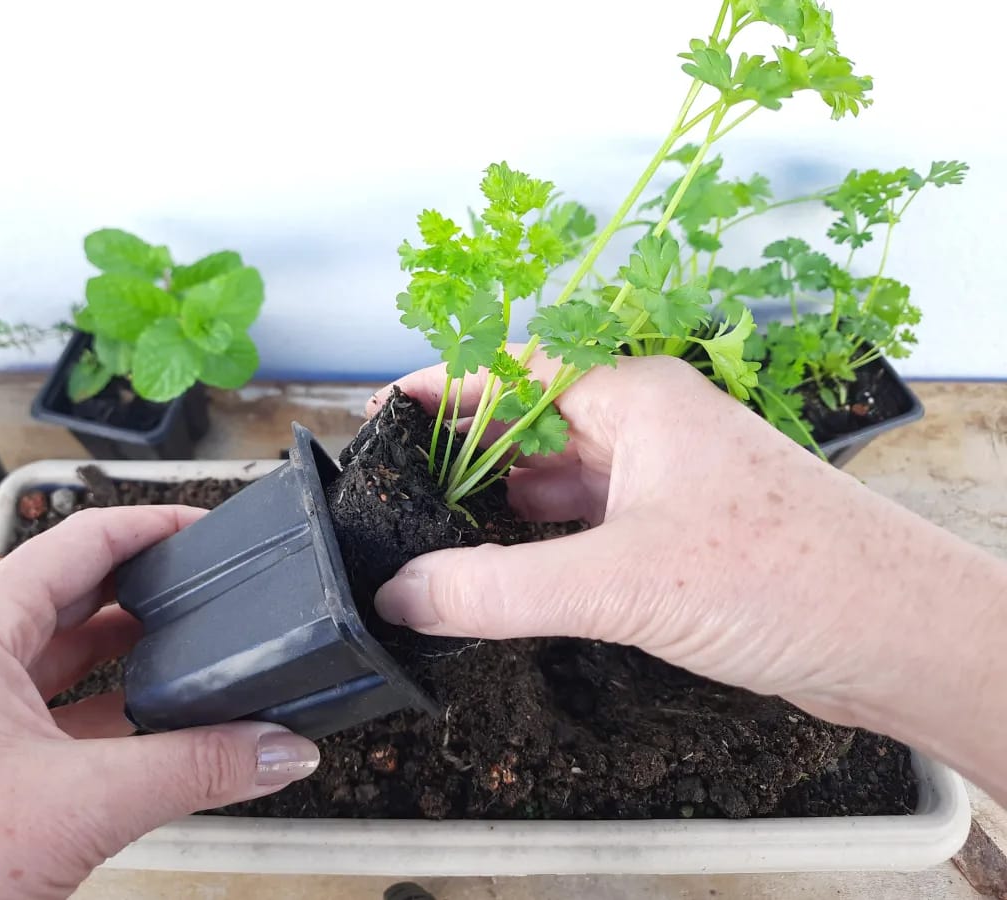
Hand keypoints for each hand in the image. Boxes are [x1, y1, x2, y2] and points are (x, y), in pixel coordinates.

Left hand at [0, 506, 318, 899]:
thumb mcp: (80, 803)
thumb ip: (195, 769)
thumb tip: (280, 747)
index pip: (82, 541)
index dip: (155, 525)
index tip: (212, 526)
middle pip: (78, 594)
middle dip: (151, 592)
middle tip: (219, 590)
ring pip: (68, 658)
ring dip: (133, 658)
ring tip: (203, 657)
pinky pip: (58, 712)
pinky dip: (111, 713)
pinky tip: (159, 730)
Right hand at [370, 352, 1006, 799]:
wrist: (898, 638)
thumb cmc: (787, 577)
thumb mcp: (619, 580)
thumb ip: (497, 589)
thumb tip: (402, 593)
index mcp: (639, 399)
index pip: (517, 371)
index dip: (447, 386)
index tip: (386, 410)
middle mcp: (654, 429)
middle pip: (537, 422)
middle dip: (469, 453)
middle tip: (400, 489)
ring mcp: (672, 483)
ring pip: (567, 477)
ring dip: (507, 504)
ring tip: (438, 532)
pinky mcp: (685, 537)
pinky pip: (594, 524)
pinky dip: (547, 544)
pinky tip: (513, 573)